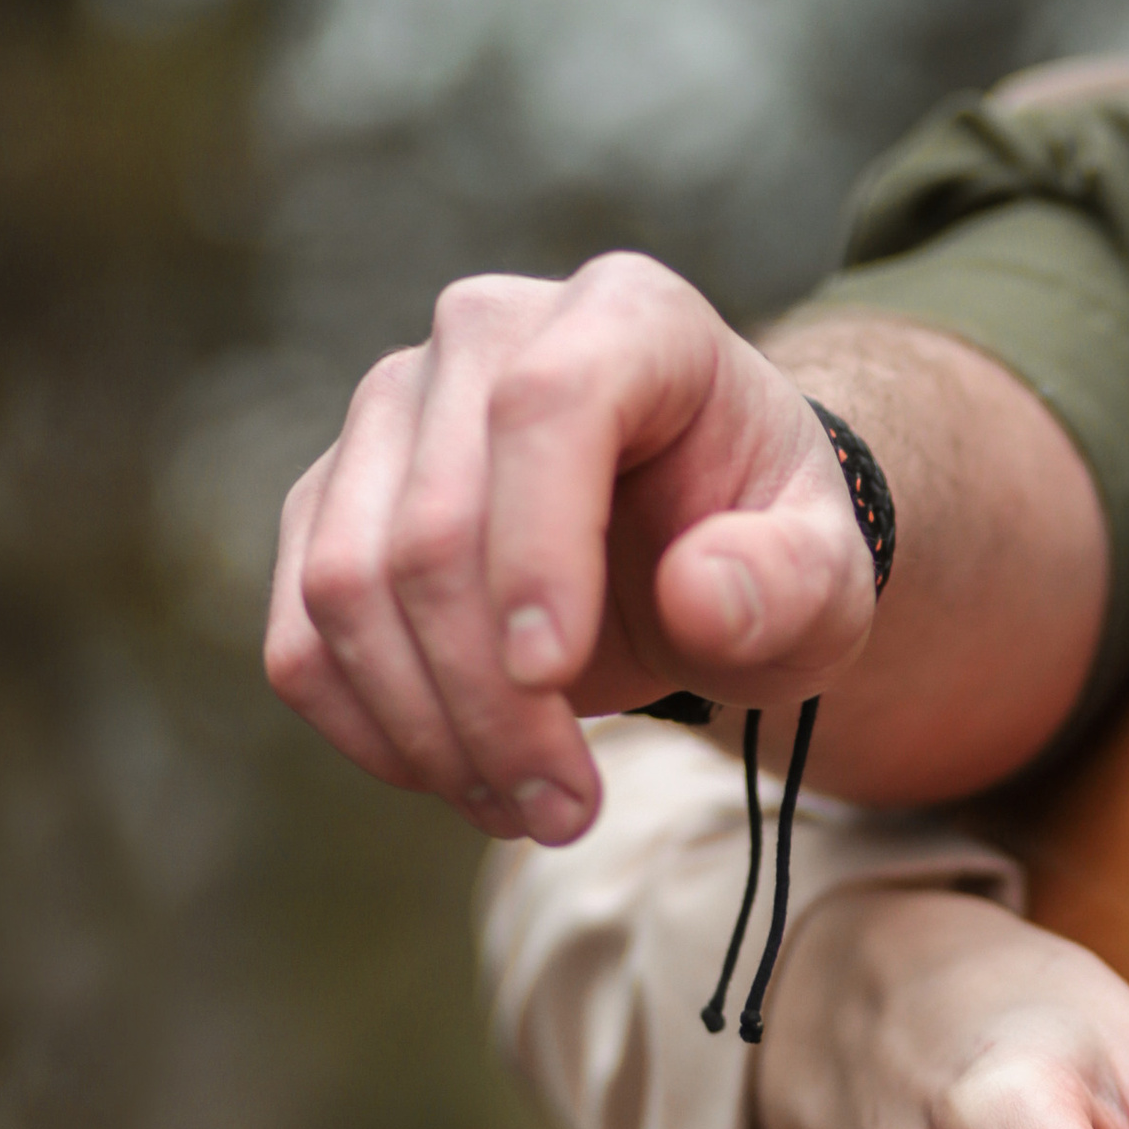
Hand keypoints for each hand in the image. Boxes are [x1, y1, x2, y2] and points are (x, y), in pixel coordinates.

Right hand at [264, 256, 877, 845]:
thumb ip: (793, 584)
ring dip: (427, 732)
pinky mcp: (333, 500)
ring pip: (346, 587)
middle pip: (434, 526)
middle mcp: (486, 333)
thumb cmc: (763, 548)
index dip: (536, 549)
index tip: (557, 679)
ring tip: (528, 811)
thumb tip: (699, 596)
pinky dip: (369, 731)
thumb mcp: (826, 579)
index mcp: (628, 315)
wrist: (695, 542)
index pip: (546, 405)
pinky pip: (303, 635)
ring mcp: (390, 411)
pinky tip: (459, 781)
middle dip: (491, 698)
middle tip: (568, 812)